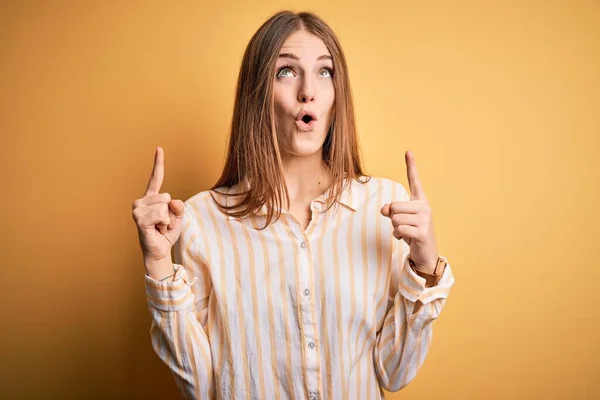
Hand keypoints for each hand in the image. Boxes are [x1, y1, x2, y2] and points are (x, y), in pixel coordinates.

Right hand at [132, 147, 184, 266]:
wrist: (159, 250)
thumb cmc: (166, 233)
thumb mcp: (178, 217)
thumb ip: (179, 207)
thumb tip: (172, 201)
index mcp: (152, 198)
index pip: (156, 178)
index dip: (158, 163)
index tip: (159, 148)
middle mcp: (142, 201)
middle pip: (167, 196)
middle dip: (171, 212)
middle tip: (163, 223)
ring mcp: (138, 209)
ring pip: (165, 205)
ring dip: (167, 219)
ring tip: (159, 226)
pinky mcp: (139, 218)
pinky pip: (161, 214)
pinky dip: (164, 224)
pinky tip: (156, 229)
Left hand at [380, 150, 437, 273]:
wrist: (426, 253)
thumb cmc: (412, 233)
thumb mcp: (400, 220)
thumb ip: (391, 210)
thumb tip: (385, 209)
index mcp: (420, 201)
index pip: (414, 181)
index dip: (411, 166)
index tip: (408, 151)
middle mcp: (425, 207)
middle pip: (394, 205)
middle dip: (393, 217)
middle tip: (404, 226)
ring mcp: (425, 219)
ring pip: (395, 218)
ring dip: (395, 228)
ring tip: (406, 232)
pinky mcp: (422, 232)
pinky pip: (398, 229)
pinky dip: (398, 235)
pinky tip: (408, 239)